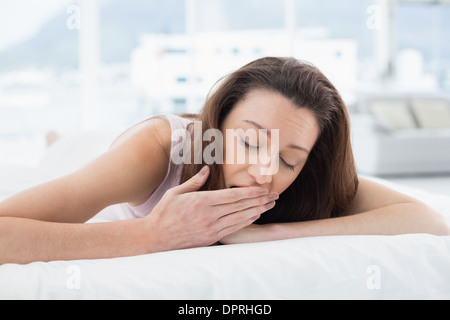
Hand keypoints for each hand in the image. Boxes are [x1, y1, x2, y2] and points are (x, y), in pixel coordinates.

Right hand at [145, 166, 276, 250]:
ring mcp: (211, 229)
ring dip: (257, 211)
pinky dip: (246, 222)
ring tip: (269, 206)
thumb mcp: (176, 192)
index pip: (232, 196)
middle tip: (274, 196)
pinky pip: (233, 229)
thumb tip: (207, 170)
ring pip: (240, 219)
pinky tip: (255, 216)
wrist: (156, 238)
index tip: (262, 189)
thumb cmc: (164, 212)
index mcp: (201, 202)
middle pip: (240, 207)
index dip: (250, 193)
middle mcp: (209, 216)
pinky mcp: (211, 238)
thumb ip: (195, 182)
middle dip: (259, 201)